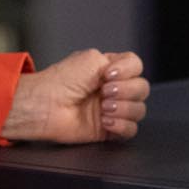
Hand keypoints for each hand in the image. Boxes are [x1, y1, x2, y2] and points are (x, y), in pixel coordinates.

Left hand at [1, 49, 149, 142]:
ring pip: (139, 110)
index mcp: (109, 69)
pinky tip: (105, 121)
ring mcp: (112, 109)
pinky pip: (130, 130)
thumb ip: (117, 62)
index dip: (129, 71)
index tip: (109, 74)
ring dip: (123, 108)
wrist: (46, 104)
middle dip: (126, 90)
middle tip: (105, 91)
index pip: (136, 66)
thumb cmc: (61, 81)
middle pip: (142, 88)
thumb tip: (126, 77)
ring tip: (104, 107)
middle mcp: (113, 88)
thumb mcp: (91, 58)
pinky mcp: (108, 129)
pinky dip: (121, 125)